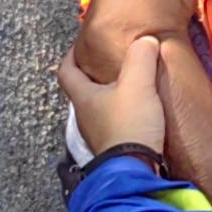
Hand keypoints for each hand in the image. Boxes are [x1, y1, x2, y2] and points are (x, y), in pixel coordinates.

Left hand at [62, 32, 170, 162]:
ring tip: (129, 85)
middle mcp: (85, 117)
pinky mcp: (113, 148)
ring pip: (99, 108)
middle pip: (82, 91)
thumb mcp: (137, 84)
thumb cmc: (129, 126)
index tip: (82, 46)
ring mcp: (98, 135)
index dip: (71, 56)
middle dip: (94, 75)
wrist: (135, 171)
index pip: (66, 72)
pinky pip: (113, 124)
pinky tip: (140, 111)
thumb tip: (145, 41)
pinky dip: (122, 113)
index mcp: (83, 98)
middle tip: (110, 63)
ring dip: (110, 95)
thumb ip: (140, 58)